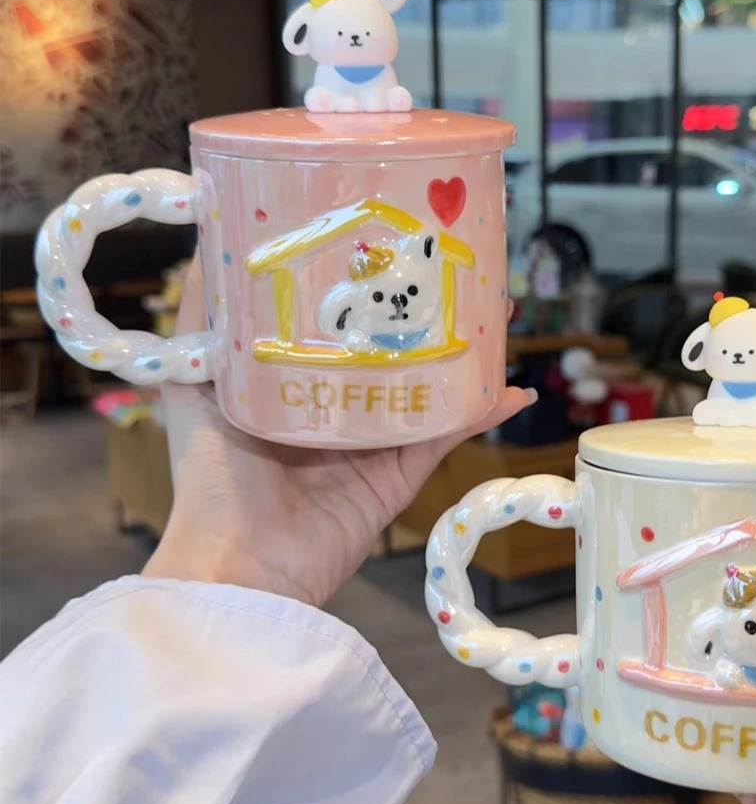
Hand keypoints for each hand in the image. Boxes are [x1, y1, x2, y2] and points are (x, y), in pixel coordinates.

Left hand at [144, 257, 535, 605]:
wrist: (241, 562)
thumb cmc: (211, 473)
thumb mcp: (194, 383)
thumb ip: (202, 323)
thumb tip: (208, 243)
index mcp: (296, 383)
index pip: (339, 326)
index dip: (367, 287)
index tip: (391, 242)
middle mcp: (340, 407)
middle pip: (394, 350)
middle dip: (427, 313)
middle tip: (459, 273)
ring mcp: (375, 442)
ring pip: (431, 386)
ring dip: (467, 354)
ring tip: (499, 314)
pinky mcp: (401, 474)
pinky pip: (448, 433)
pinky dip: (482, 412)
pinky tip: (513, 388)